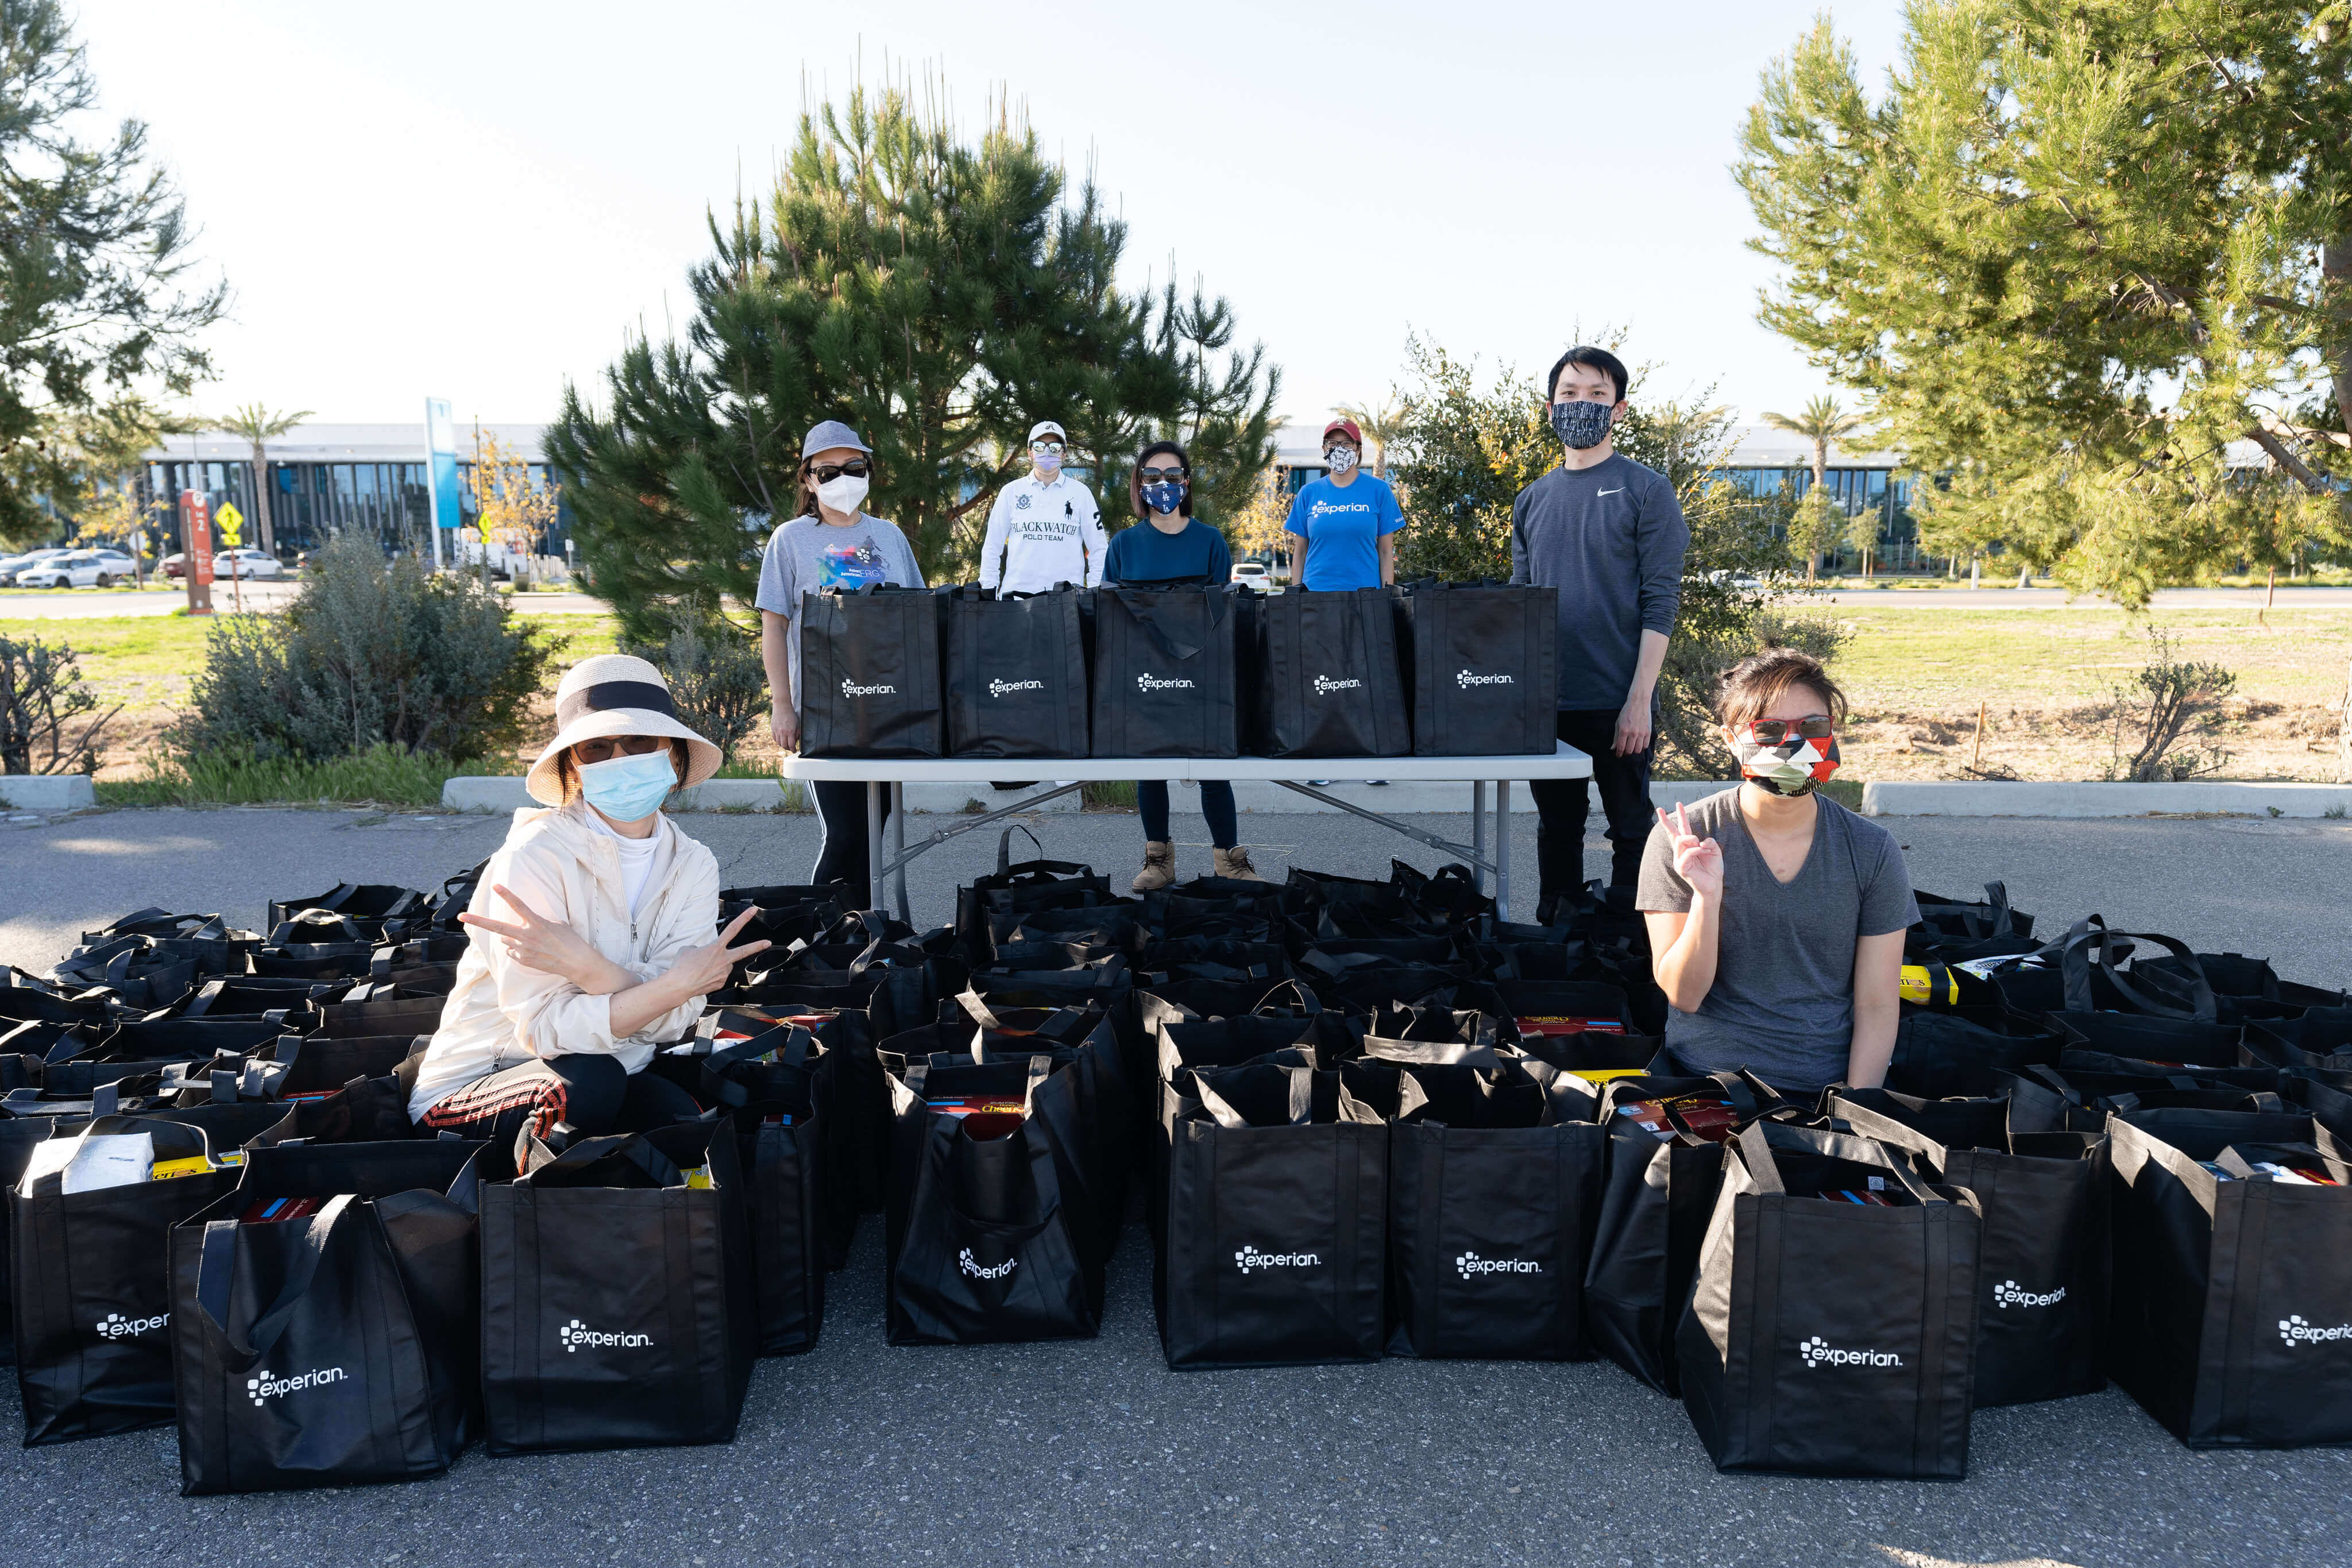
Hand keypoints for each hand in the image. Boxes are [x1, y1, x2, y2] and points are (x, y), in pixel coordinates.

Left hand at [461, 884, 618, 989]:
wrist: (576, 963)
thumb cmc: (570, 940)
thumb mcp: (556, 924)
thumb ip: (536, 922)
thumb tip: (519, 926)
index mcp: (536, 923)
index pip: (518, 905)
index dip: (506, 894)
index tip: (496, 886)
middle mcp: (526, 936)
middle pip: (497, 927)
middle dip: (477, 921)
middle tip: (461, 916)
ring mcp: (523, 950)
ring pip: (506, 939)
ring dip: (512, 937)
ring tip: (531, 940)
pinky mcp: (523, 961)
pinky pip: (513, 952)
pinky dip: (518, 949)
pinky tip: (533, 951)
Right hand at [664, 906, 770, 997]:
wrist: (678, 986)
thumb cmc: (681, 967)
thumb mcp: (688, 949)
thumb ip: (699, 948)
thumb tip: (702, 952)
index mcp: (716, 947)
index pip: (732, 929)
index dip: (744, 918)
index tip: (753, 911)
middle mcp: (723, 960)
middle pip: (743, 951)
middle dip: (757, 946)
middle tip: (767, 942)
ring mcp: (723, 973)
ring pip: (724, 965)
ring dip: (716, 965)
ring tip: (701, 969)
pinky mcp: (720, 983)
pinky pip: (718, 976)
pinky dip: (711, 975)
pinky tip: (701, 976)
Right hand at [771, 704, 798, 753]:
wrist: (782, 706)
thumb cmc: (791, 714)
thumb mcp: (797, 724)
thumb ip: (797, 733)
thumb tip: (795, 741)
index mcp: (790, 731)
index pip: (791, 745)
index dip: (793, 749)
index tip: (794, 751)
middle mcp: (782, 732)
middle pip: (784, 746)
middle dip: (788, 748)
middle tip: (790, 748)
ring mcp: (776, 731)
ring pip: (779, 743)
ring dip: (783, 745)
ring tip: (786, 744)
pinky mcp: (772, 728)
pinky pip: (774, 738)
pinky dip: (778, 740)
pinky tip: (781, 739)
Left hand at [1615, 693, 1653, 755]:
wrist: (1638, 703)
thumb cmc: (1627, 712)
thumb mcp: (1618, 723)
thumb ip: (1616, 737)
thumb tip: (1613, 748)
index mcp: (1623, 730)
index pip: (1621, 748)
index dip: (1619, 754)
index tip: (1618, 755)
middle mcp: (1633, 733)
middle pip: (1629, 751)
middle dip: (1625, 753)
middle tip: (1624, 751)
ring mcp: (1642, 733)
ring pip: (1638, 750)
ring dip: (1633, 751)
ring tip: (1631, 747)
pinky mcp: (1648, 732)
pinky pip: (1645, 745)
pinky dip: (1641, 747)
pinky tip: (1638, 744)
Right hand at [1655, 803, 1723, 899]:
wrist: (1713, 885)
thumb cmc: (1713, 869)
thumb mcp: (1715, 851)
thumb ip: (1709, 842)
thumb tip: (1701, 840)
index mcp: (1689, 846)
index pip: (1682, 829)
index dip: (1681, 816)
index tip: (1678, 804)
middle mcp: (1681, 851)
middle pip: (1672, 833)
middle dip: (1666, 821)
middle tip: (1659, 809)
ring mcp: (1679, 859)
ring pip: (1680, 841)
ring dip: (1693, 839)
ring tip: (1702, 846)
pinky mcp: (1681, 867)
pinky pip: (1687, 853)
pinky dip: (1697, 850)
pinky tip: (1703, 851)